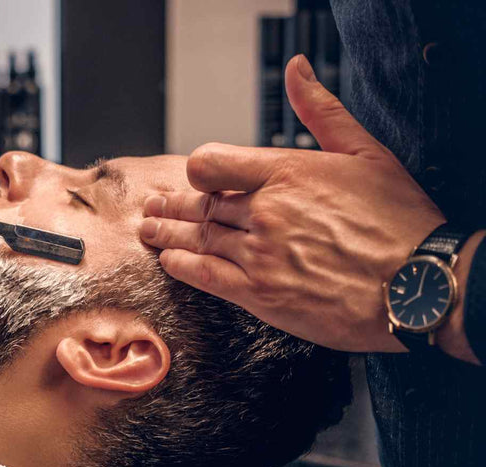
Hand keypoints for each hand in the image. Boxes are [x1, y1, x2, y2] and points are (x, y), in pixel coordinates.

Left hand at [139, 54, 449, 353]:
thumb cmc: (400, 220)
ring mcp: (259, 254)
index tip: (195, 177)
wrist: (419, 285)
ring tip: (150, 228)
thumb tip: (296, 70)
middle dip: (174, 203)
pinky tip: (169, 260)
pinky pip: (206, 275)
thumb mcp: (365, 152)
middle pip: (201, 203)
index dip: (199, 170)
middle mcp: (265, 212)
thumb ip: (321, 111)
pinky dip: (182, 266)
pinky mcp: (261, 295)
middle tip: (156, 204)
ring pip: (198, 237)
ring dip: (168, 232)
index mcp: (286, 173)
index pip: (212, 163)